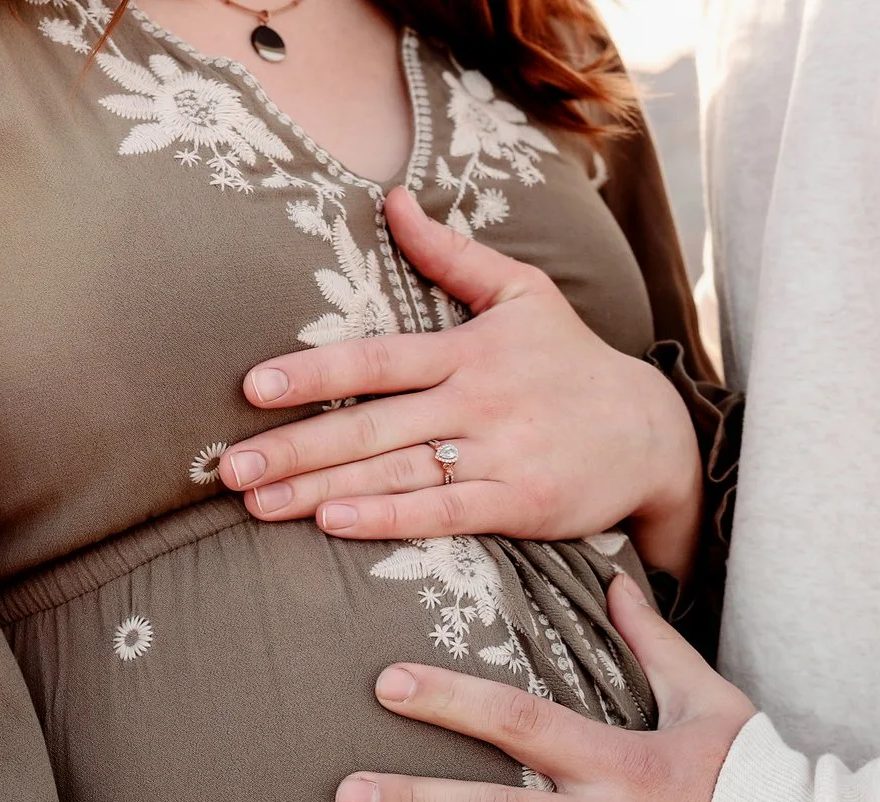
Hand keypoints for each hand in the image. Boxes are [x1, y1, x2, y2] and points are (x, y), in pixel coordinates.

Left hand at [217, 187, 703, 579]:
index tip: (252, 388)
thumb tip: (394, 200)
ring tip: (258, 505)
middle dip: (294, 447)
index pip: (376, 359)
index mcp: (467, 351)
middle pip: (370, 424)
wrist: (652, 433)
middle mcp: (476, 401)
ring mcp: (498, 453)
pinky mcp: (520, 502)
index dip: (313, 372)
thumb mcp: (523, 293)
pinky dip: (388, 518)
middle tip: (227, 469)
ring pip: (395, 472)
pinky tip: (336, 523)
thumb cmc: (574, 363)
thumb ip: (451, 254)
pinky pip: (445, 512)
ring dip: (321, 489)